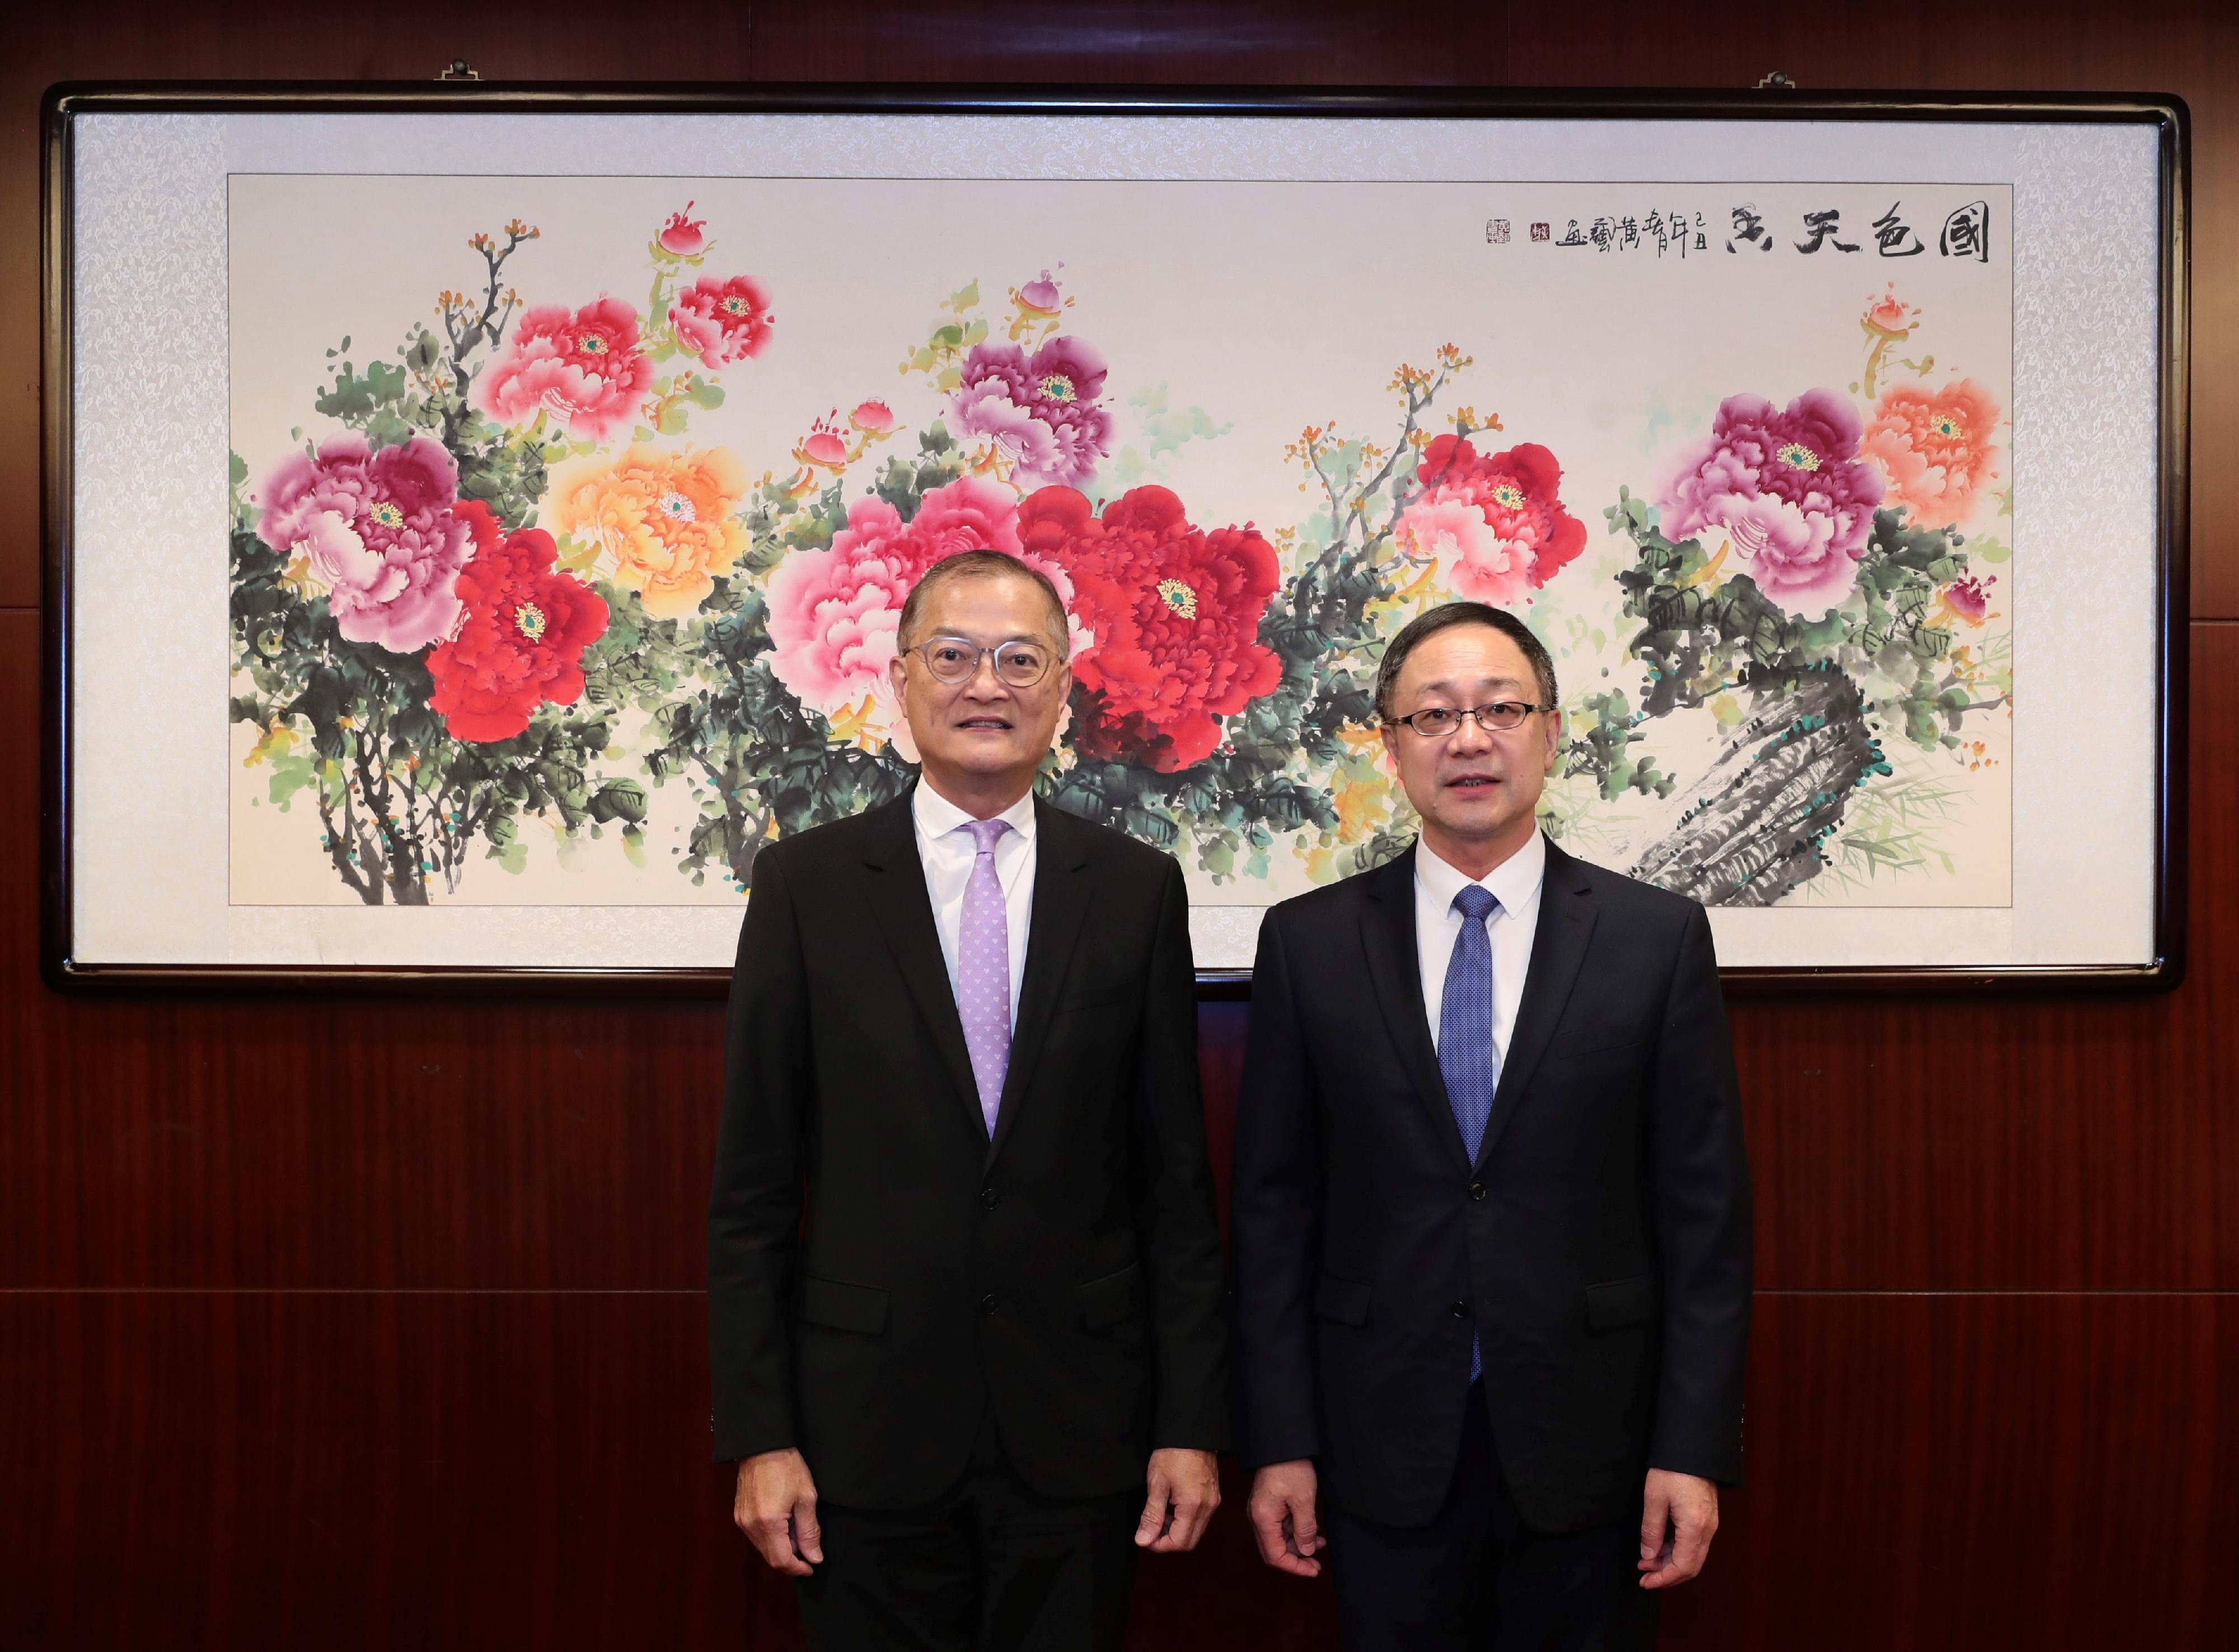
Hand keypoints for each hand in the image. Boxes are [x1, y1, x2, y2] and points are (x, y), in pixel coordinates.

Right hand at [735, 1447, 822, 1576]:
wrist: (763, 1446)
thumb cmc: (786, 1466)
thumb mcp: (806, 1498)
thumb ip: (810, 1531)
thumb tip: (814, 1557)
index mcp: (768, 1523)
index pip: (781, 1561)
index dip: (798, 1568)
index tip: (811, 1566)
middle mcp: (751, 1526)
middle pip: (771, 1558)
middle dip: (791, 1558)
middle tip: (809, 1548)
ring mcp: (742, 1521)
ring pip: (763, 1548)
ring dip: (782, 1547)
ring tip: (797, 1528)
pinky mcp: (739, 1515)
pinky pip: (756, 1537)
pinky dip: (772, 1537)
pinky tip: (784, 1522)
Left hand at [1136, 1447, 1221, 1552]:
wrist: (1191, 1432)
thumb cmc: (1172, 1453)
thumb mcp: (1156, 1484)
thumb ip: (1151, 1515)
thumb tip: (1143, 1540)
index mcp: (1194, 1506)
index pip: (1179, 1543)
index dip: (1159, 1545)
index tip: (1144, 1536)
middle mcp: (1208, 1508)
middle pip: (1189, 1542)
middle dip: (1168, 1541)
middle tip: (1151, 1528)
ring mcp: (1213, 1502)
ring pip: (1195, 1531)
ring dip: (1176, 1531)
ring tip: (1160, 1515)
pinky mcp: (1213, 1496)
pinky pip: (1200, 1519)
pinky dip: (1185, 1520)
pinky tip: (1171, 1507)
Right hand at [1247, 1459, 1323, 1576]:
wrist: (1282, 1444)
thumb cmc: (1291, 1468)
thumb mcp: (1304, 1500)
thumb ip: (1305, 1529)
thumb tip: (1306, 1552)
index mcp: (1262, 1518)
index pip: (1275, 1556)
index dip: (1295, 1567)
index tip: (1313, 1569)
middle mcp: (1257, 1518)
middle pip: (1274, 1550)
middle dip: (1297, 1558)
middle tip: (1317, 1563)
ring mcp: (1261, 1512)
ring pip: (1279, 1539)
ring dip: (1298, 1544)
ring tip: (1319, 1542)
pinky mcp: (1267, 1506)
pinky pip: (1280, 1527)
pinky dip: (1295, 1532)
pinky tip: (1311, 1530)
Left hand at [1637, 1468, 1717, 1588]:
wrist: (1693, 1445)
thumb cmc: (1672, 1468)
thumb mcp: (1654, 1498)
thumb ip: (1651, 1531)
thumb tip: (1648, 1557)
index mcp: (1695, 1527)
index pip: (1682, 1567)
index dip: (1663, 1579)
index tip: (1645, 1582)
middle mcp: (1708, 1530)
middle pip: (1691, 1566)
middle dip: (1667, 1575)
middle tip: (1644, 1576)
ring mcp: (1711, 1524)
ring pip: (1693, 1556)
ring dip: (1671, 1563)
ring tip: (1647, 1561)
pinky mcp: (1708, 1517)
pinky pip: (1695, 1544)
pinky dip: (1678, 1551)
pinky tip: (1660, 1547)